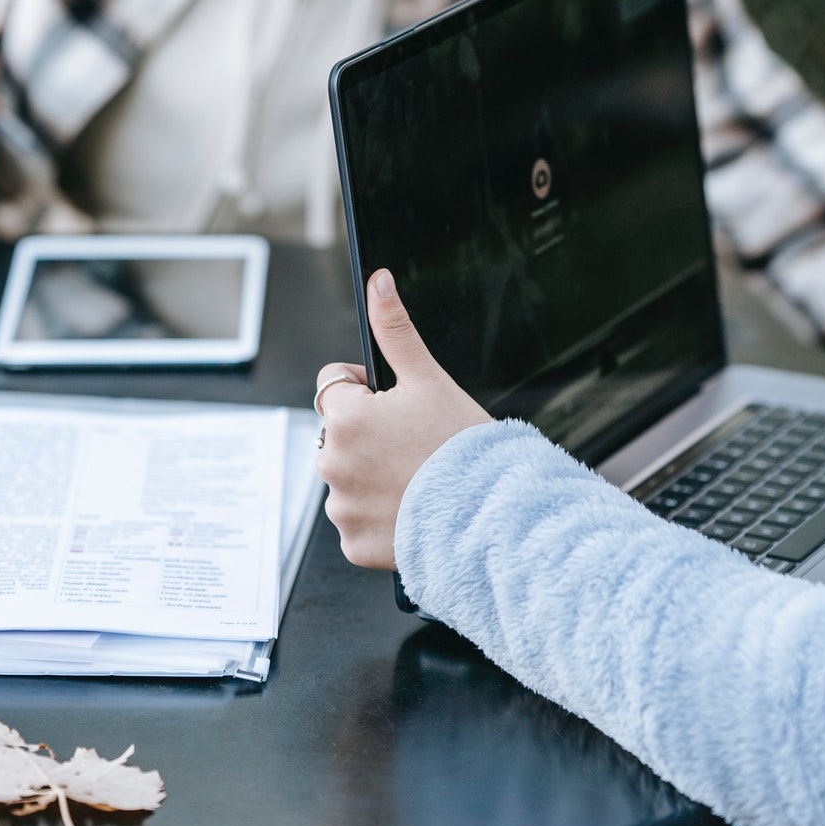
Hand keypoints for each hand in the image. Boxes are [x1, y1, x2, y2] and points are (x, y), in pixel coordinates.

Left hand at [316, 268, 487, 569]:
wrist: (492, 518)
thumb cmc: (463, 449)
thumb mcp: (429, 379)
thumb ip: (394, 328)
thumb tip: (377, 282)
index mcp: (344, 418)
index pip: (333, 385)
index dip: (364, 389)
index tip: (394, 403)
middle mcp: (332, 463)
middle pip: (341, 434)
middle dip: (368, 434)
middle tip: (414, 444)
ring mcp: (341, 508)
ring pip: (349, 477)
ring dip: (372, 475)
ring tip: (417, 478)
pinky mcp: (353, 544)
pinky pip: (357, 521)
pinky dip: (378, 516)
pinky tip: (411, 509)